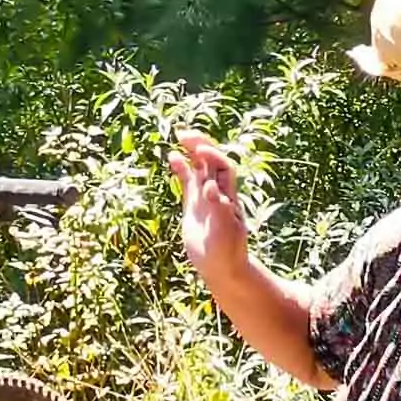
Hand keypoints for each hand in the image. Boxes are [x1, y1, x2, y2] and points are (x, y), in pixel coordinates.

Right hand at [166, 128, 249, 279]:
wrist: (223, 267)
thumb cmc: (228, 252)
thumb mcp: (224, 232)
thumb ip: (218, 208)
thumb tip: (210, 187)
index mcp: (228, 197)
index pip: (223, 168)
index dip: (213, 157)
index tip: (200, 150)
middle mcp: (218, 193)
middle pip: (212, 161)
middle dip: (201, 145)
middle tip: (184, 133)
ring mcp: (205, 197)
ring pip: (200, 168)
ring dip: (192, 151)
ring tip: (180, 136)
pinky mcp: (193, 205)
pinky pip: (187, 181)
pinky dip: (181, 168)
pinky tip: (172, 157)